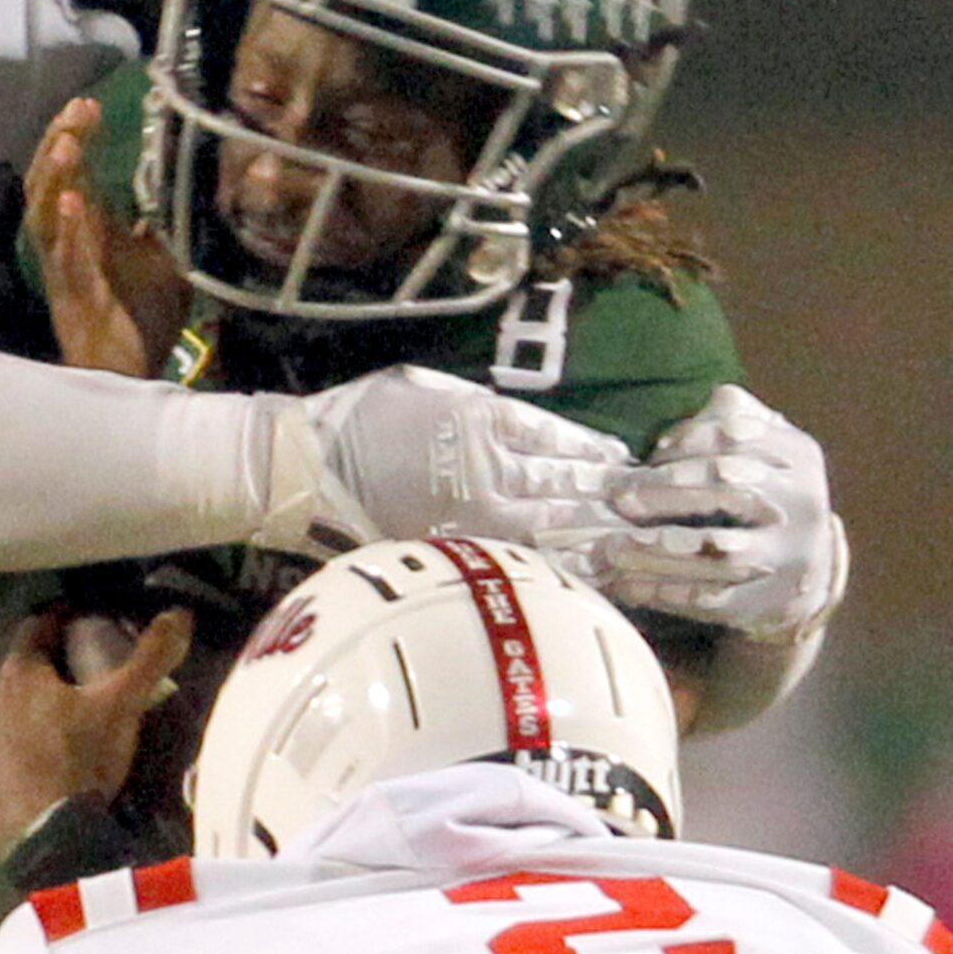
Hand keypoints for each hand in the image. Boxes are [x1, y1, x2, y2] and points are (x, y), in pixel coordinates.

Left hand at [0, 605, 191, 857]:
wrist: (50, 841)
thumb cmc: (83, 758)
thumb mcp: (123, 704)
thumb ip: (150, 656)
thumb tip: (179, 613)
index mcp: (18, 672)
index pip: (37, 627)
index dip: (63, 620)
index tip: (88, 623)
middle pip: (22, 667)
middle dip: (50, 664)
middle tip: (86, 671)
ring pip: (9, 706)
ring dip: (32, 703)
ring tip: (67, 715)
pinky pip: (1, 743)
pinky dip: (21, 738)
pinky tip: (46, 753)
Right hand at [24, 96, 189, 376]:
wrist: (136, 373)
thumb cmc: (144, 318)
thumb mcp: (164, 258)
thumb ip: (162, 221)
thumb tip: (176, 184)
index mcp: (86, 230)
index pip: (70, 171)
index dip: (73, 135)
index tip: (90, 103)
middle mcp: (66, 242)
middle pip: (47, 180)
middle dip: (60, 141)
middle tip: (80, 109)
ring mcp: (64, 268)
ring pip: (44, 213)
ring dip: (55, 176)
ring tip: (70, 143)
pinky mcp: (72, 296)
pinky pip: (63, 258)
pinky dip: (66, 229)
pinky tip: (72, 201)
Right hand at [303, 366, 634, 549]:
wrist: (308, 466)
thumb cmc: (358, 419)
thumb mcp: (421, 386)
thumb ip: (471, 405)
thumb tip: (508, 422)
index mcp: (479, 417)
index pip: (551, 435)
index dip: (588, 447)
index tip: (618, 456)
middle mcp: (487, 465)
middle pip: (560, 479)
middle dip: (604, 491)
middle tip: (644, 502)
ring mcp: (473, 510)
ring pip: (548, 519)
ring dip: (591, 528)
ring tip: (627, 536)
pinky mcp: (456, 544)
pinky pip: (516, 552)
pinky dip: (552, 559)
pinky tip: (582, 566)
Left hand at [597, 386, 846, 638]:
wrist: (805, 565)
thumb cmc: (758, 490)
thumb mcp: (756, 445)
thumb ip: (719, 420)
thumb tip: (666, 439)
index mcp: (796, 455)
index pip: (735, 437)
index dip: (685, 444)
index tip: (649, 455)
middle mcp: (802, 504)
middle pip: (729, 488)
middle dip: (667, 491)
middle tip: (620, 499)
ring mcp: (790, 556)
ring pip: (719, 550)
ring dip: (658, 547)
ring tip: (613, 547)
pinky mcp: (770, 601)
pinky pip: (712, 598)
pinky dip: (665, 590)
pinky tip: (627, 584)